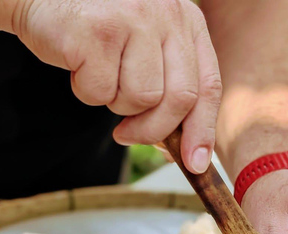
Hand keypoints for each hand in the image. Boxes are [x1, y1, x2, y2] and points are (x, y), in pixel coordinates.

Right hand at [12, 0, 220, 173]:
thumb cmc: (98, 33)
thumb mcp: (145, 48)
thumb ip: (168, 85)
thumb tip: (185, 148)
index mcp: (187, 21)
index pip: (208, 85)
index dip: (203, 130)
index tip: (195, 163)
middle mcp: (167, 16)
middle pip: (179, 99)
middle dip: (153, 129)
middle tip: (126, 135)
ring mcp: (133, 21)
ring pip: (140, 99)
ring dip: (113, 102)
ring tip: (99, 74)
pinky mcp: (98, 33)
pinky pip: (100, 93)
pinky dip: (85, 91)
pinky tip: (79, 64)